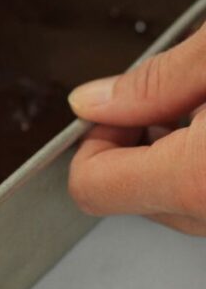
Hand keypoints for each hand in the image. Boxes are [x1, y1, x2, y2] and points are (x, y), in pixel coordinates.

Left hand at [68, 23, 205, 236]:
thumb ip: (154, 83)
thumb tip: (93, 101)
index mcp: (201, 179)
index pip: (94, 186)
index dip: (95, 138)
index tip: (118, 107)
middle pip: (141, 201)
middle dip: (143, 146)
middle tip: (179, 96)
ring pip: (188, 205)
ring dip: (183, 159)